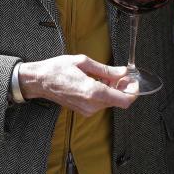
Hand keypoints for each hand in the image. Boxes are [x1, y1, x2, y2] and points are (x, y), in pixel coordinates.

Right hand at [17, 54, 136, 115]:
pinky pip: (100, 103)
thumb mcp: (83, 62)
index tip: (133, 81)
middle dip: (123, 87)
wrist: (39, 81)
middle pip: (118, 101)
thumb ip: (106, 70)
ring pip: (110, 102)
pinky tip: (97, 82)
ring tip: (105, 76)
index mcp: (93, 92)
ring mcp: (87, 110)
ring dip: (113, 90)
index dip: (133, 91)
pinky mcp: (83, 110)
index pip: (124, 100)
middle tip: (120, 74)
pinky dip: (104, 93)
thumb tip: (123, 72)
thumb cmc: (57, 70)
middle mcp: (92, 104)